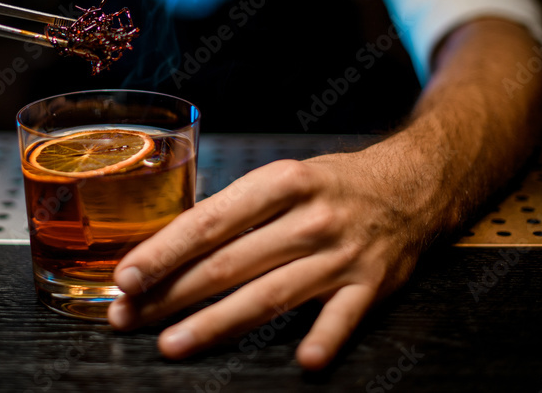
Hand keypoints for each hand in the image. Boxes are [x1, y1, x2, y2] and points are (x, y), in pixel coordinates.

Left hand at [107, 149, 430, 368]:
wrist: (414, 183)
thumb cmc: (333, 184)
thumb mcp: (282, 178)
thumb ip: (236, 211)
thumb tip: (172, 248)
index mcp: (280, 184)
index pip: (210, 222)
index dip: (164, 252)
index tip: (127, 276)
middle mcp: (308, 219)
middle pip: (229, 263)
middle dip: (171, 293)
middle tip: (128, 316)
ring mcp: (341, 255)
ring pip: (269, 295)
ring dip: (217, 323)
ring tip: (172, 344)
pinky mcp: (371, 286)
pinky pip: (343, 318)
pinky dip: (323, 339)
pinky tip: (300, 362)